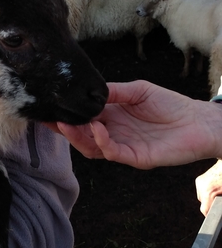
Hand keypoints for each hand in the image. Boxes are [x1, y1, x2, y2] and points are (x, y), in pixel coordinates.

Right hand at [50, 80, 221, 168]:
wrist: (199, 121)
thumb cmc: (170, 104)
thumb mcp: (138, 90)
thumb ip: (114, 91)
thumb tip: (90, 90)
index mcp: (111, 117)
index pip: (82, 118)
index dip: (65, 114)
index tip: (47, 107)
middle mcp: (113, 133)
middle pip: (82, 135)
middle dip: (64, 128)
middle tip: (50, 118)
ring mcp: (123, 147)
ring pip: (92, 147)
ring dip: (78, 137)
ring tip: (67, 123)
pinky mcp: (136, 157)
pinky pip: (113, 153)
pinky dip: (102, 142)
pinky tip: (98, 128)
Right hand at [196, 160, 221, 215]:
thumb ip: (219, 203)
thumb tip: (217, 209)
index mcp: (209, 193)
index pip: (205, 211)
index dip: (210, 214)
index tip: (214, 216)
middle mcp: (202, 188)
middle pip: (203, 204)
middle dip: (210, 204)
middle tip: (218, 202)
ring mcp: (199, 183)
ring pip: (202, 197)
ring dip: (208, 198)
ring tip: (217, 193)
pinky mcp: (199, 180)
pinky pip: (201, 190)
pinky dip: (206, 192)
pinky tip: (214, 188)